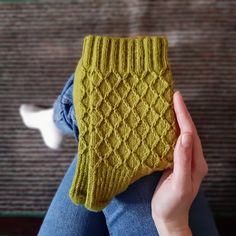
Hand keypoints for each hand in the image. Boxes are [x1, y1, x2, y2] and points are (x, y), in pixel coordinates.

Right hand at [151, 91, 207, 235]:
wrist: (169, 217)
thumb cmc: (173, 203)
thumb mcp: (179, 184)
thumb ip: (182, 160)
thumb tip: (183, 135)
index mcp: (196, 162)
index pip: (190, 132)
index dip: (183, 114)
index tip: (176, 98)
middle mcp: (192, 158)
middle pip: (188, 130)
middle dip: (181, 112)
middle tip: (173, 96)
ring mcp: (184, 159)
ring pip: (181, 134)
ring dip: (176, 119)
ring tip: (168, 105)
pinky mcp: (175, 161)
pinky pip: (173, 141)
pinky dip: (169, 129)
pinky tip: (163, 124)